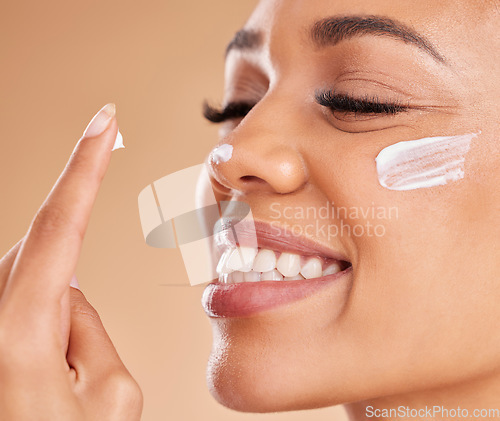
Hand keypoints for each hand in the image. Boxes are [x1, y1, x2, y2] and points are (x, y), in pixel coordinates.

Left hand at [0, 104, 142, 420]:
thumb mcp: (111, 401)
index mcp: (15, 334)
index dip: (86, 165)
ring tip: (60, 394)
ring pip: (42, 293)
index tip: (105, 122)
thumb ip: (93, 334)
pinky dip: (51, 340)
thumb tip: (68, 295)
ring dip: (66, 334)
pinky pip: (29, 316)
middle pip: (50, 266)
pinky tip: (44, 387)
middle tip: (84, 375)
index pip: (60, 223)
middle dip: (81, 304)